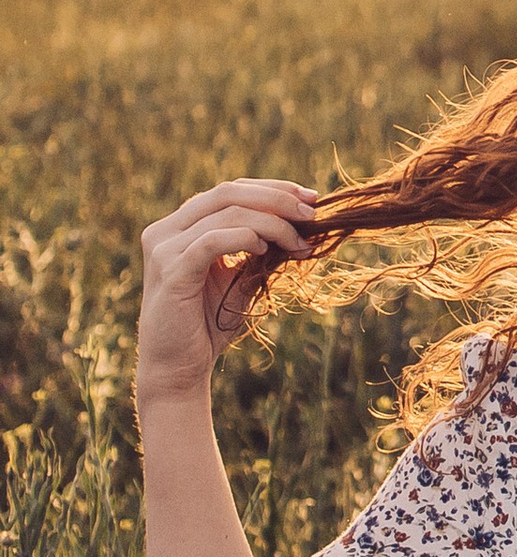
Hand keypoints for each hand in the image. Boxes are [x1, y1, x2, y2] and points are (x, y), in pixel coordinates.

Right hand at [136, 179, 316, 404]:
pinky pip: (214, 240)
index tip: (310, 198)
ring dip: (272, 223)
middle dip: (277, 198)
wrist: (178, 368)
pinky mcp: (172, 270)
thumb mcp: (240, 278)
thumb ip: (261, 248)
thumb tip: (304, 224)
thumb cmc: (208, 324)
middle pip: (229, 193)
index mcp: (179, 227)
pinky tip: (266, 249)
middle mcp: (165, 230)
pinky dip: (246, 238)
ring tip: (299, 242)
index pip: (230, 191)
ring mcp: (164, 248)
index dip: (273, 188)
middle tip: (312, 213)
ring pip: (227, 213)